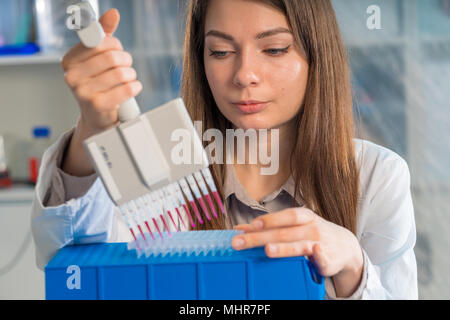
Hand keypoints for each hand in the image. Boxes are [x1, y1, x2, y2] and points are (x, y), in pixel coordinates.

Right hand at [62, 8, 141, 137]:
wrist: (98, 116)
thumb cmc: (98, 84)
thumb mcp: (98, 58)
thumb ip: (104, 34)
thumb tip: (112, 14)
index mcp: (69, 61)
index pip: (98, 41)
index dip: (114, 45)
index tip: (116, 51)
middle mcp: (72, 76)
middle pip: (111, 57)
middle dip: (125, 60)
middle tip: (126, 67)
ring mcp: (82, 92)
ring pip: (120, 73)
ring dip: (131, 75)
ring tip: (128, 79)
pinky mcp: (97, 105)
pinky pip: (125, 89)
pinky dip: (134, 87)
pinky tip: (132, 88)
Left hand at [232, 207, 363, 296]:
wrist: (345, 246)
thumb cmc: (312, 233)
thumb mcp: (293, 226)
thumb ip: (268, 227)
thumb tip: (239, 228)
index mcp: (302, 217)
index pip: (284, 216)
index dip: (269, 220)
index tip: (252, 225)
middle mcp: (311, 228)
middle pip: (284, 232)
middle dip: (261, 237)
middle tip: (240, 242)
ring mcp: (320, 243)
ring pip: (300, 245)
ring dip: (284, 247)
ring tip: (267, 250)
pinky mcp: (328, 260)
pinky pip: (322, 258)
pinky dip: (319, 256)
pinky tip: (315, 253)